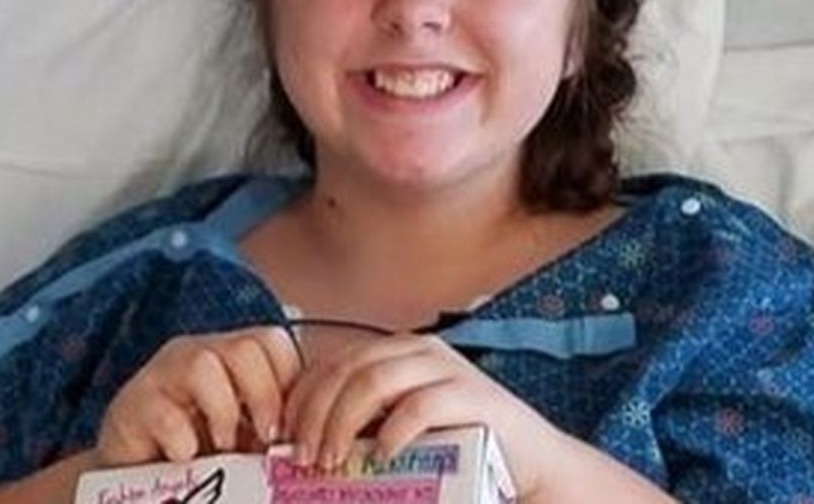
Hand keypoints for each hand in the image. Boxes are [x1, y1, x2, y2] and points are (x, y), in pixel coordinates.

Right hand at [96, 326, 301, 466]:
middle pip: (245, 346)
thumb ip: (272, 423)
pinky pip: (165, 411)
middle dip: (265, 397)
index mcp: (228, 356)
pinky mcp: (132, 406)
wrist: (135, 472)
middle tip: (265, 439)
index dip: (290, 380)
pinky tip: (186, 456)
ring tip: (223, 447)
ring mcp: (162, 375)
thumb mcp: (244, 434)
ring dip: (224, 413)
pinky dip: (183, 440)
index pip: (273, 340)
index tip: (290, 425)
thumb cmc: (196, 450)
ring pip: (204, 364)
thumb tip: (312, 437)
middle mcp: (196, 354)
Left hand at [282, 333, 563, 498]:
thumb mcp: (400, 429)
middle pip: (348, 369)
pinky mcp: (473, 395)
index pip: (333, 363)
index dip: (302, 397)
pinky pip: (421, 406)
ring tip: (332, 460)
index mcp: (396, 351)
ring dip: (345, 422)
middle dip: (317, 412)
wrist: (531, 462)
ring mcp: (447, 368)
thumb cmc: (459, 446)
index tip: (282, 436)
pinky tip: (381, 457)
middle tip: (303, 456)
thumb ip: (364, 424)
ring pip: (376, 380)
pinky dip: (393, 432)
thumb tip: (303, 444)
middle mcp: (418, 350)